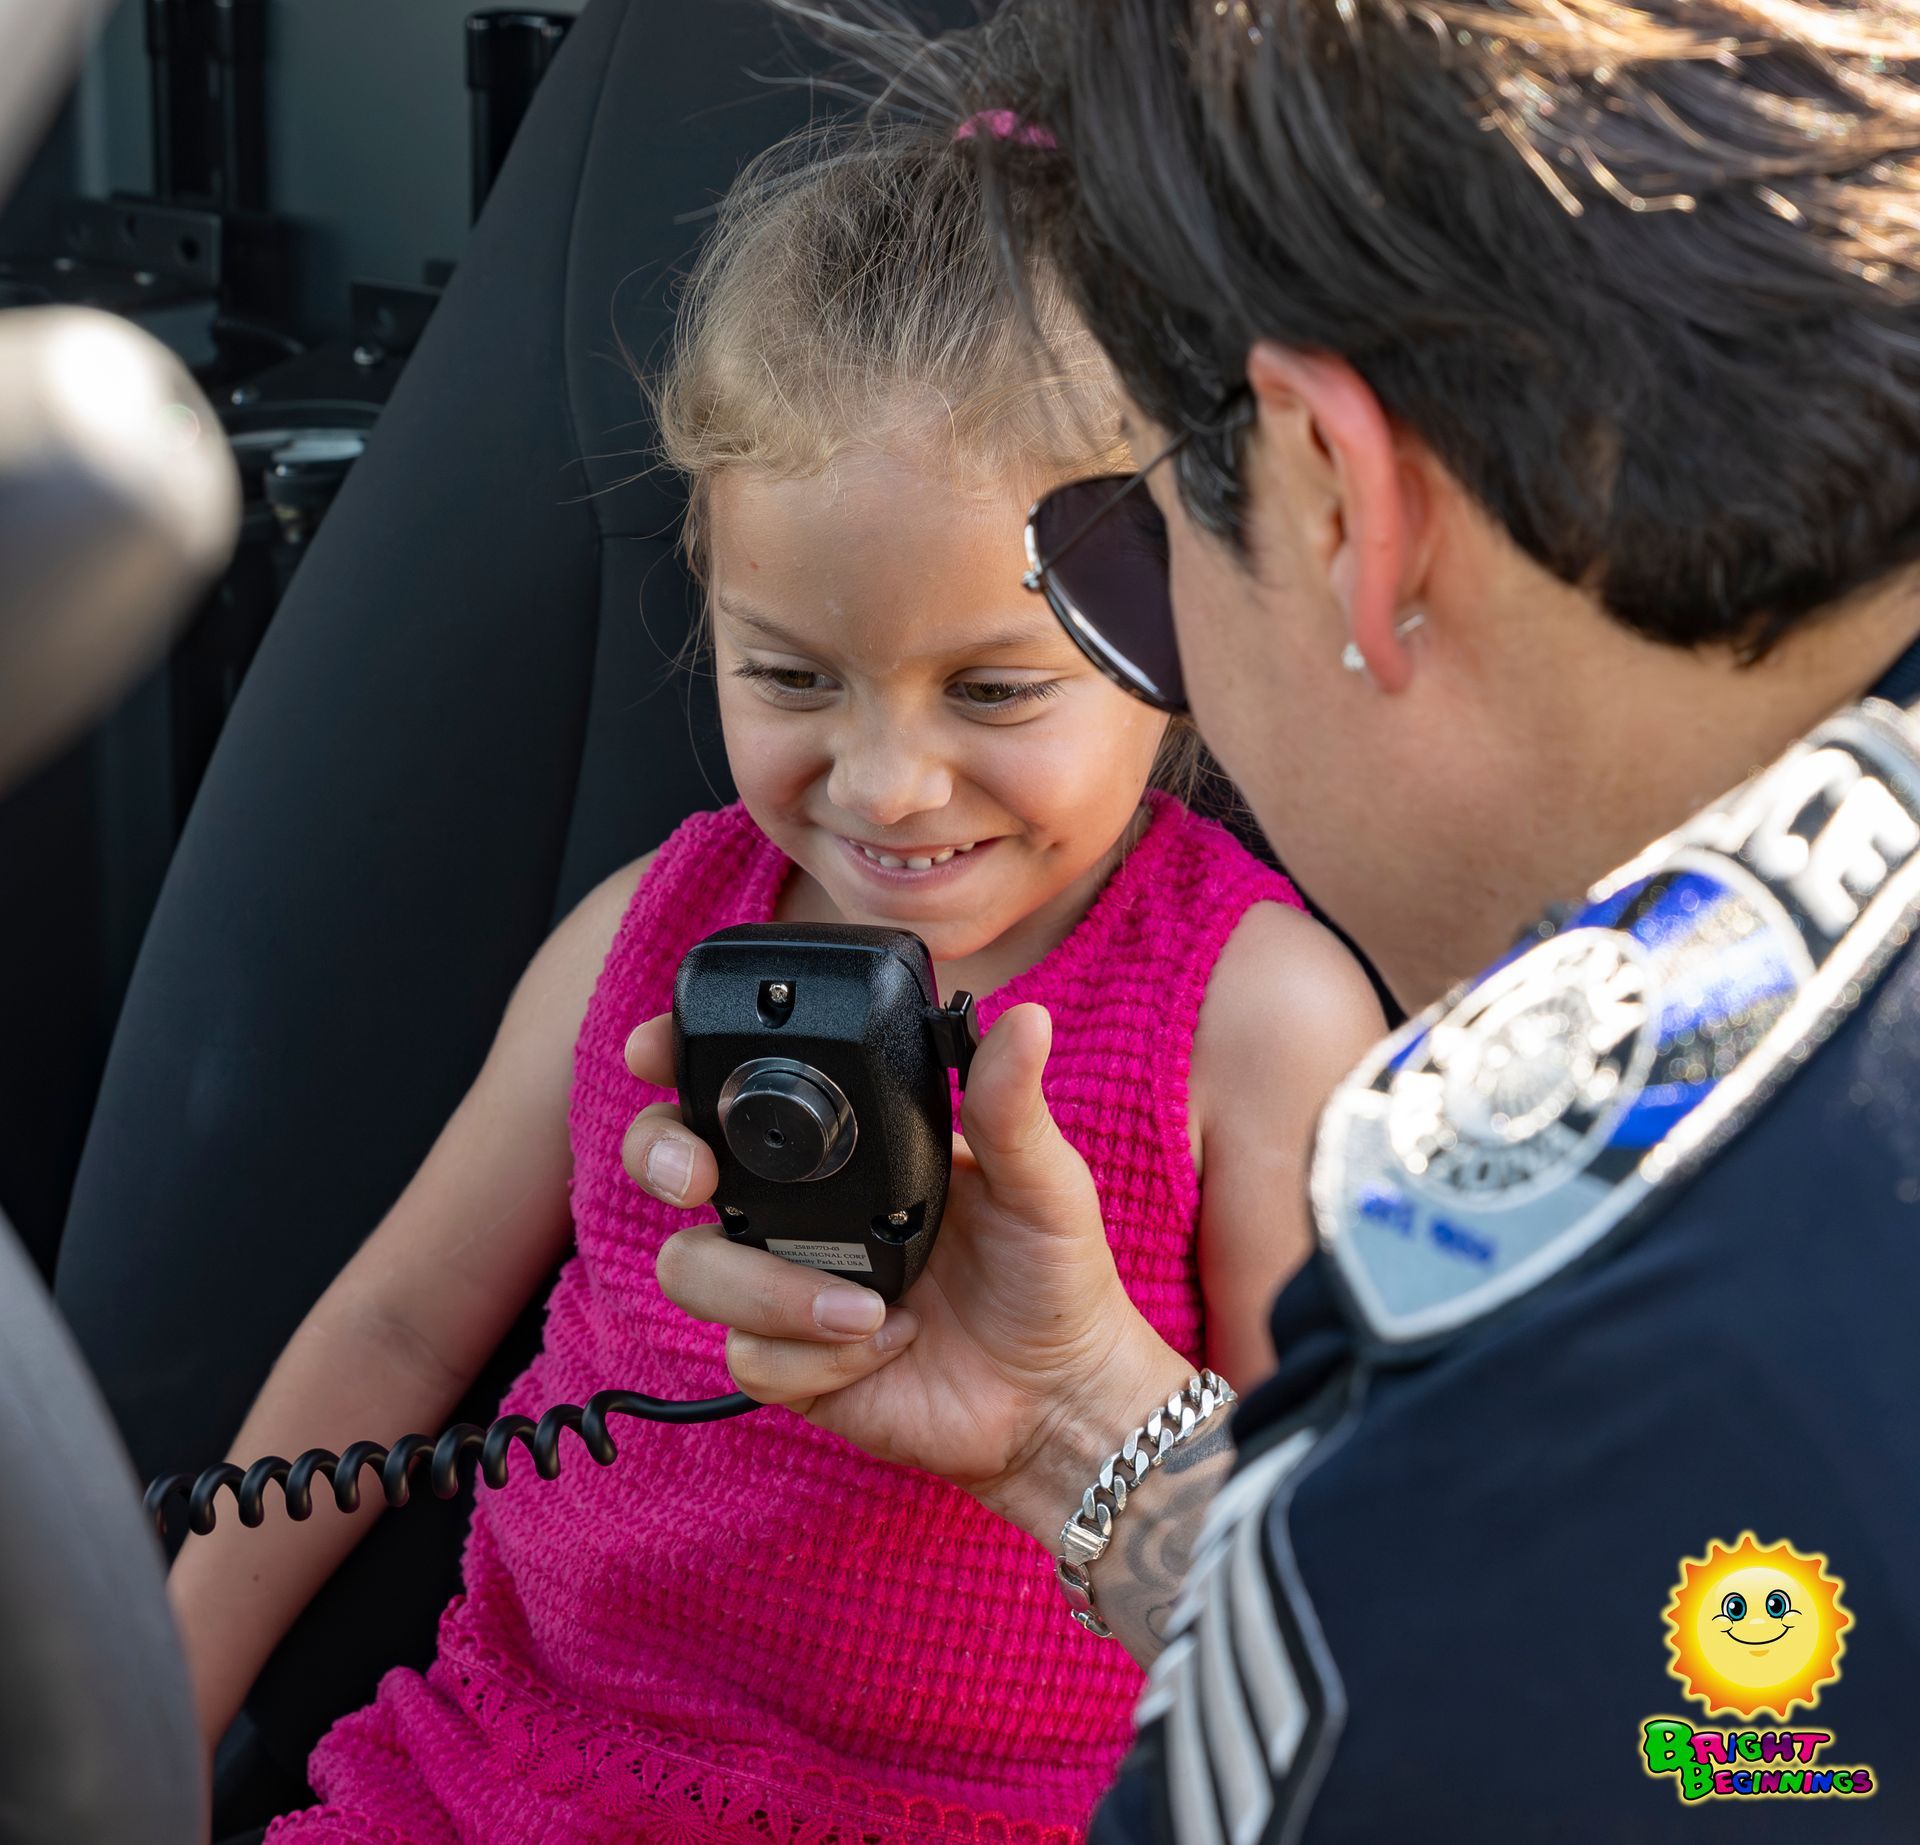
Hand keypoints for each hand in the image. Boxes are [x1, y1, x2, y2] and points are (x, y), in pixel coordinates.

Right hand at [622, 1003, 1192, 1545]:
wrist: (1058, 1394)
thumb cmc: (1052, 1274)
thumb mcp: (1041, 1180)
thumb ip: (1011, 1106)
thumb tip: (1025, 1021)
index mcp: (846, 1143)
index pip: (738, 1083)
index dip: (675, 1059)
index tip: (655, 1050)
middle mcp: (797, 1206)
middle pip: (672, 1162)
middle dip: (660, 1157)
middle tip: (699, 1179)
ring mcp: (783, 1283)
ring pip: (692, 1267)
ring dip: (771, 1288)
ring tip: (869, 1306)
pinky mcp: (788, 1364)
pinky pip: (750, 1353)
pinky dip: (818, 1356)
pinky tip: (889, 1342)